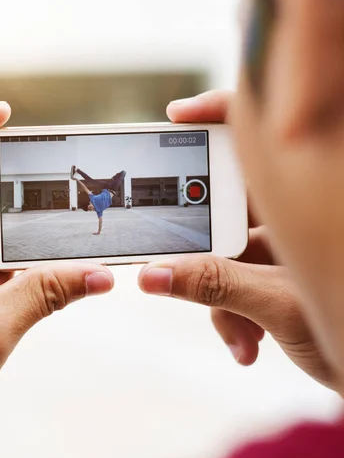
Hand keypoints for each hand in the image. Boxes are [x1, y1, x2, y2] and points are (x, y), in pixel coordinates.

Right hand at [138, 91, 334, 389]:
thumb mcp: (280, 304)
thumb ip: (213, 284)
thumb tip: (150, 274)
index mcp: (308, 196)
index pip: (261, 134)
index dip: (218, 113)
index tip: (175, 119)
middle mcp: (296, 213)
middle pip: (227, 199)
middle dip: (202, 244)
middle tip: (179, 263)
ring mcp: (289, 244)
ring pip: (227, 249)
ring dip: (219, 295)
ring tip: (239, 332)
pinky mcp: (281, 273)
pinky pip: (239, 277)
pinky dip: (235, 312)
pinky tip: (248, 344)